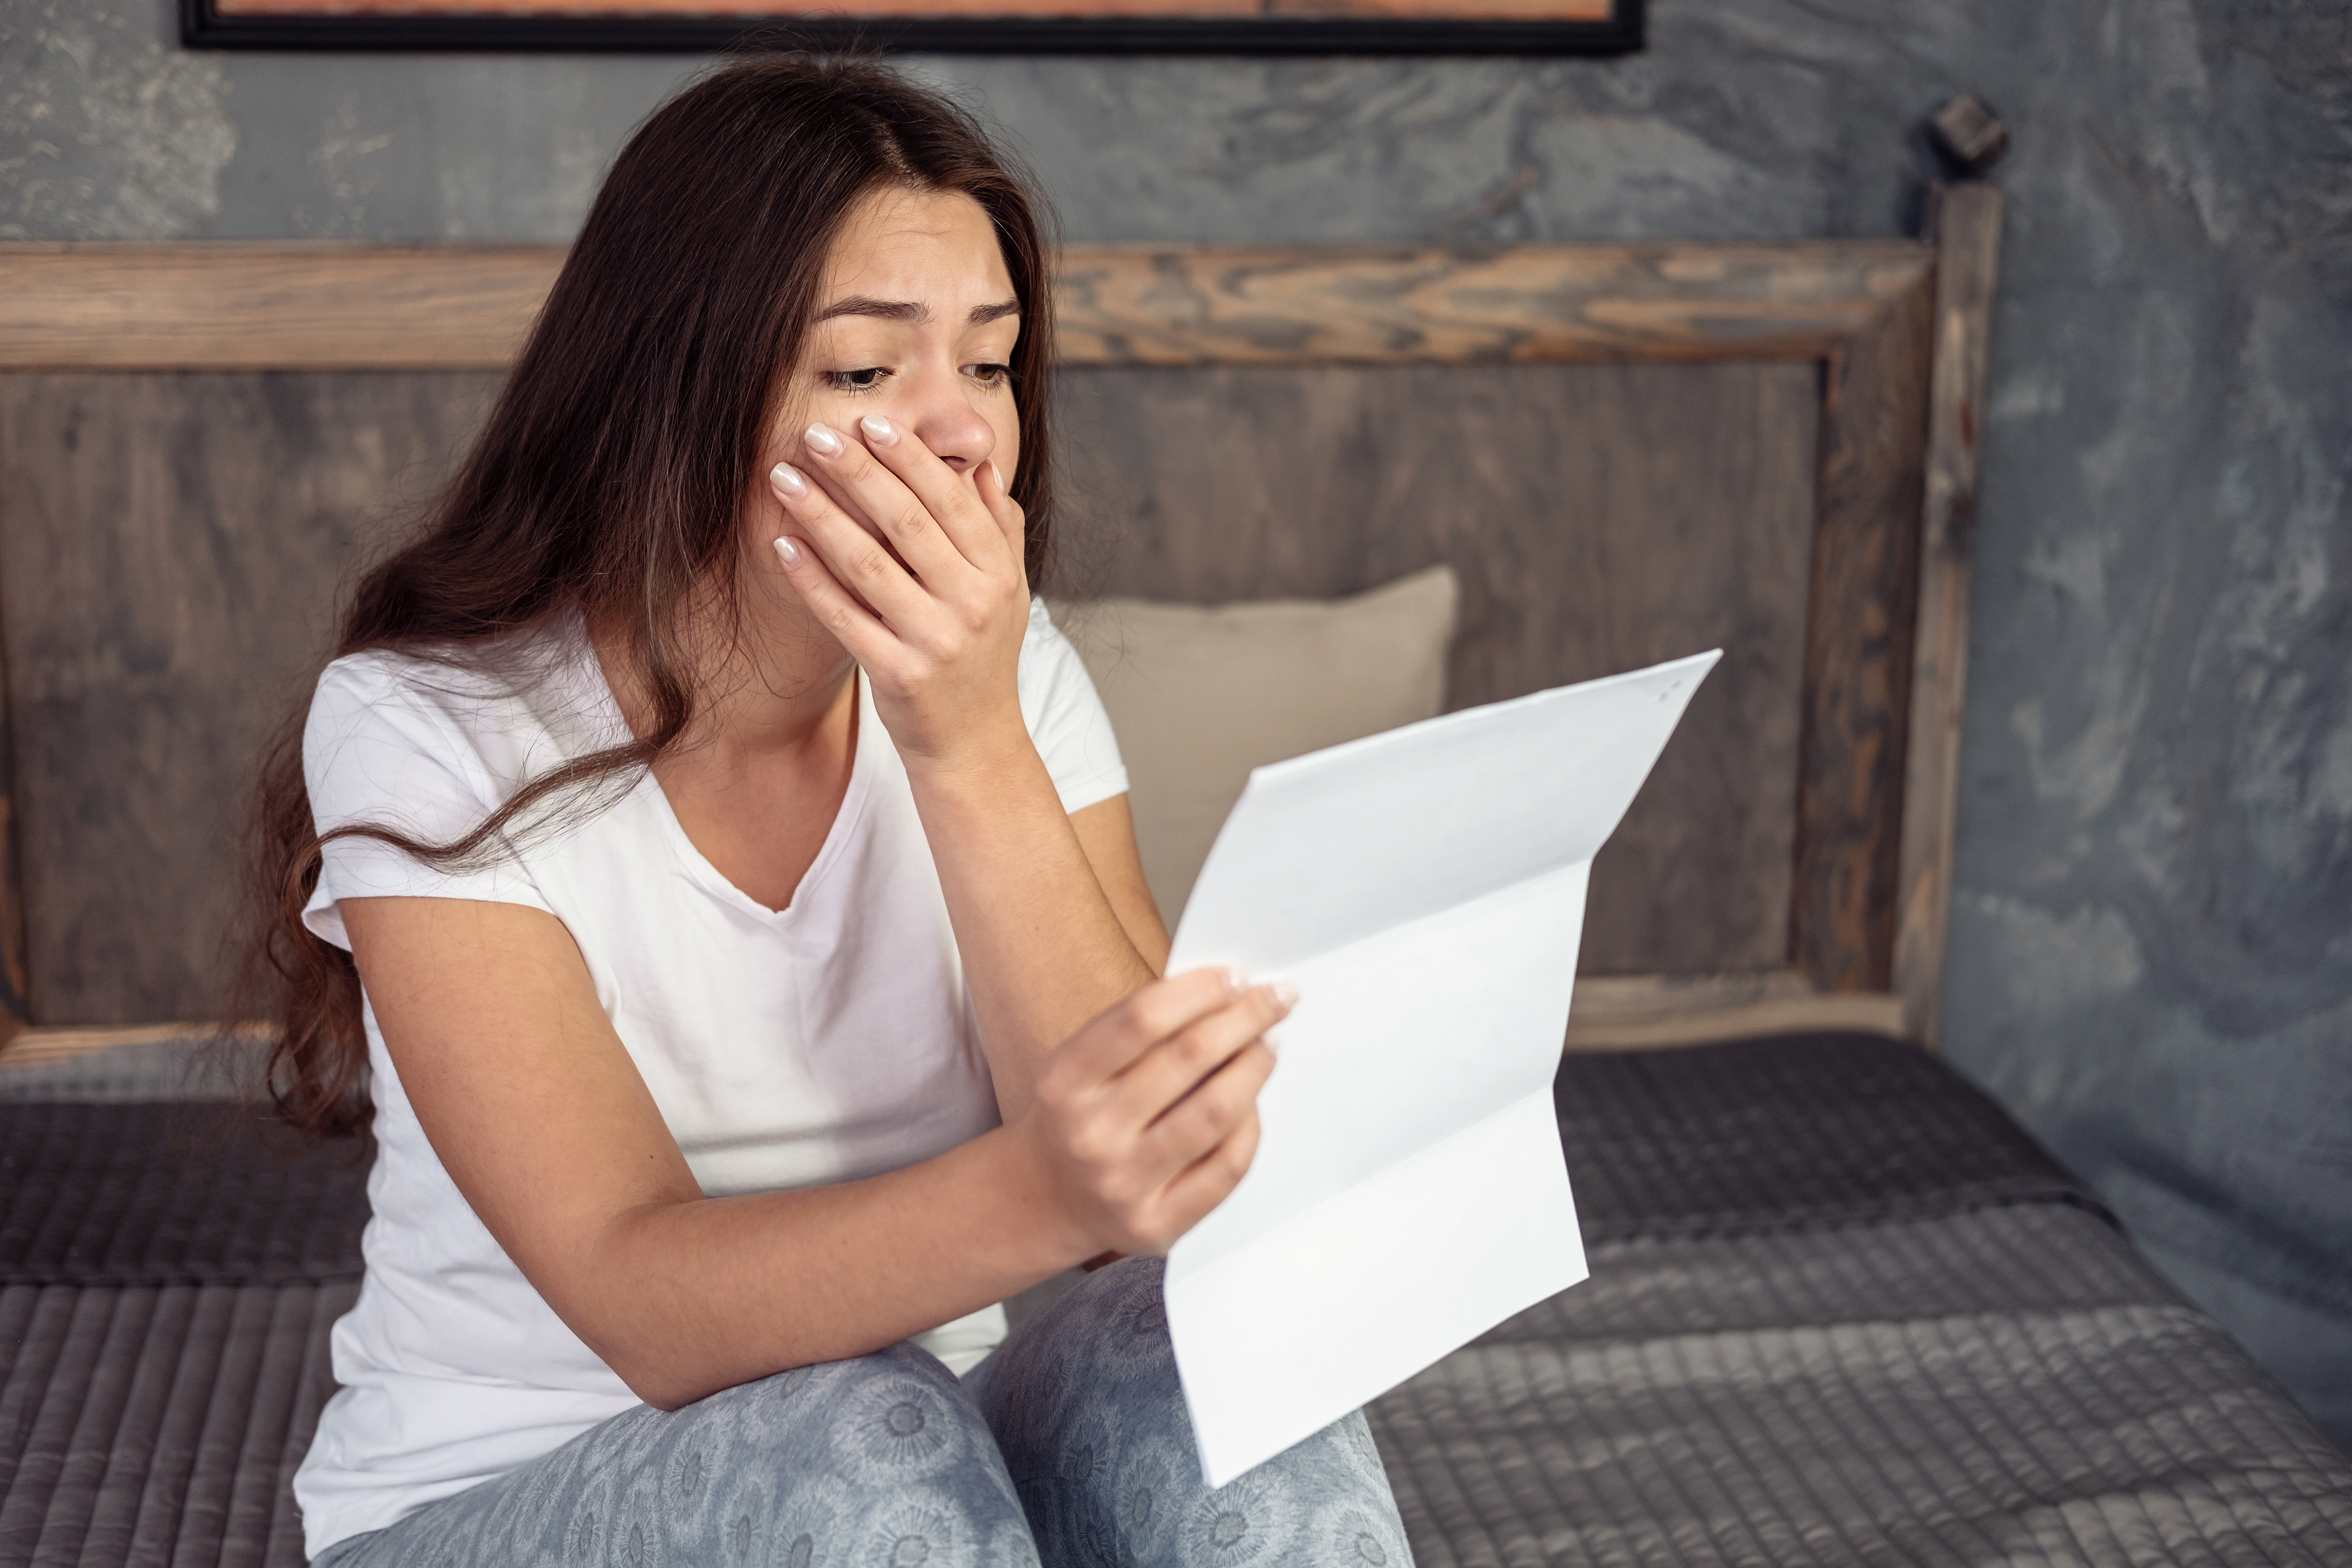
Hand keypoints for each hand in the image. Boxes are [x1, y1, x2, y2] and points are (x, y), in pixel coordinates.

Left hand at [768, 415, 1029, 766]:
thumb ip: (999, 528)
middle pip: (907, 522)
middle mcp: (972, 604)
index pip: (951, 500)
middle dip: (857, 472)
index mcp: (999, 575)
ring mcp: (935, 641)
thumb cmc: (983, 658)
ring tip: (783, 476)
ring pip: (869, 564)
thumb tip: (981, 464)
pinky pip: (844, 616)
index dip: (910, 458)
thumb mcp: (1009, 592)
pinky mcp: (898, 674)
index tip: (870, 422)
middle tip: (815, 434)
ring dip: (821, 514)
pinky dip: (810, 578)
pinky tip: (781, 544)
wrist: (975, 745)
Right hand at [1009, 967, 1289, 1260]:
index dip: (1199, 990)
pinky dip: (1250, 1126)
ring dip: (1255, 1066)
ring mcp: (1124, 1183)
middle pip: (1188, 1058)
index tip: (1237, 975)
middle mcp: (1092, 1133)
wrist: (1044, 1199)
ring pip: (1216, 1110)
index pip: (1142, 1019)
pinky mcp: (1157, 1223)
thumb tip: (1226, 993)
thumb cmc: (1079, 1116)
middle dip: (1245, 1018)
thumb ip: (1139, 1031)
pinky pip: (1226, 1166)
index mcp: (1066, 1082)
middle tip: (1276, 997)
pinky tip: (1253, 1104)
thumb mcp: (1082, 1065)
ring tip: (1270, 1044)